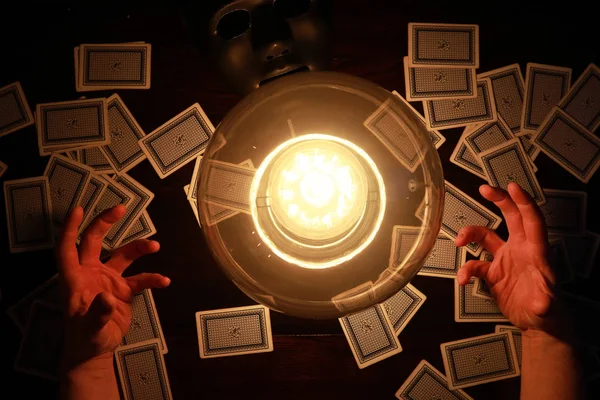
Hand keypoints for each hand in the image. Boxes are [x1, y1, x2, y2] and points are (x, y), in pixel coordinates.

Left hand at [57, 205, 169, 368]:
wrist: (96, 352)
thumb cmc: (84, 339)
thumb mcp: (89, 329)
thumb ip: (98, 312)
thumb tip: (109, 298)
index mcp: (75, 279)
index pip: (68, 248)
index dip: (71, 228)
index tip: (79, 209)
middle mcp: (90, 273)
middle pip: (95, 241)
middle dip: (105, 223)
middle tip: (120, 208)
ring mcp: (108, 280)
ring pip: (123, 255)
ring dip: (138, 248)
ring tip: (155, 245)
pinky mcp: (124, 290)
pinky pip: (140, 279)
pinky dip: (152, 279)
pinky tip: (164, 281)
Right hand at [455, 183, 562, 333]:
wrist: (537, 325)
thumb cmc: (548, 313)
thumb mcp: (547, 307)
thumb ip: (544, 302)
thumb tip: (542, 301)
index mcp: (536, 251)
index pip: (531, 221)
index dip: (522, 202)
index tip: (511, 187)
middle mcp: (520, 250)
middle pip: (510, 217)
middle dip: (498, 200)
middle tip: (484, 189)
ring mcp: (505, 259)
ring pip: (485, 236)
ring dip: (470, 234)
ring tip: (459, 242)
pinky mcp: (493, 272)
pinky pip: (475, 264)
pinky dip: (465, 270)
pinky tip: (462, 279)